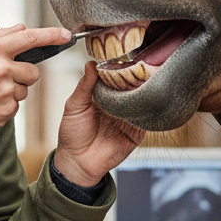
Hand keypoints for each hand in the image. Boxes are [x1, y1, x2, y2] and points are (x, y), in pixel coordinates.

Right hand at [0, 24, 71, 138]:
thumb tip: (21, 27)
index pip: (30, 38)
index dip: (52, 35)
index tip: (67, 35)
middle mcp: (1, 69)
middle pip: (33, 72)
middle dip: (24, 75)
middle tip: (1, 78)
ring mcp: (5, 91)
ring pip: (24, 90)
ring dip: (13, 91)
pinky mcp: (6, 111)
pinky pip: (16, 106)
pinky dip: (5, 105)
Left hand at [53, 61, 144, 186]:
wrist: (78, 163)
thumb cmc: (72, 134)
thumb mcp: (74, 106)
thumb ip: (85, 86)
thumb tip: (91, 63)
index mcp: (102, 96)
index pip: (115, 78)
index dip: (120, 68)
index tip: (126, 57)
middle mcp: (117, 104)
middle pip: (131, 87)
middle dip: (136, 77)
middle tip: (142, 66)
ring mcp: (129, 117)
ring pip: (141, 100)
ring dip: (145, 91)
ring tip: (148, 80)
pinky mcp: (137, 131)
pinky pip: (146, 118)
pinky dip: (148, 109)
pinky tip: (149, 100)